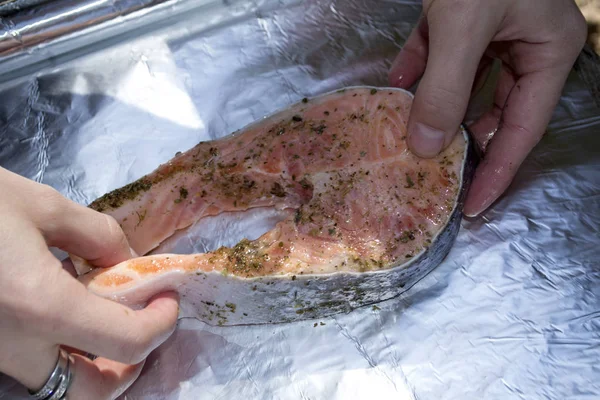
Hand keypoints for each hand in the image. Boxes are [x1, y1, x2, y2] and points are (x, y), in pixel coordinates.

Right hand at [0, 167, 178, 398]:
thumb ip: (97, 236)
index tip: (168, 298)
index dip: (161, 323)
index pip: (127, 342)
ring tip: (109, 325)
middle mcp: (15, 347)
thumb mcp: (41, 206)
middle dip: (128, 367)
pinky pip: (31, 368)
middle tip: (141, 329)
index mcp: (40, 306)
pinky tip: (66, 316)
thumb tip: (126, 261)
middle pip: (91, 392)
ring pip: (57, 388)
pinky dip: (61, 355)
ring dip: (95, 368)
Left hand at [389, 0, 586, 215]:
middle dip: (459, 138)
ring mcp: (494, 27)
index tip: (472, 205)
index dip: (497, 170)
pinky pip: (439, 50)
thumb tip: (425, 148)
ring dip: (433, 102)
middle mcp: (525, 43)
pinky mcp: (461, 10)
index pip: (523, 128)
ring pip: (463, 81)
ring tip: (406, 131)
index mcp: (548, 51)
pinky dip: (419, 65)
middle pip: (493, 109)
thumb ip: (446, 87)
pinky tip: (397, 81)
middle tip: (431, 170)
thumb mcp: (464, 25)